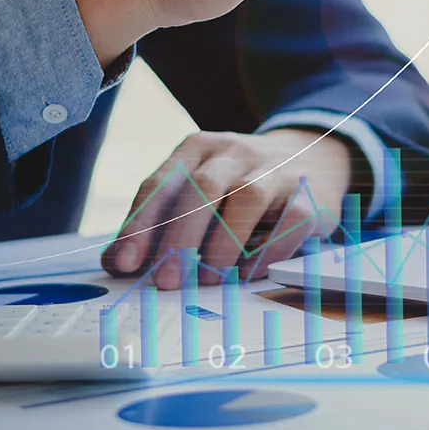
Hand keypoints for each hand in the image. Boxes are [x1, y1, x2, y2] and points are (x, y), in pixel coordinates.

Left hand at [100, 129, 352, 288]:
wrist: (312, 157)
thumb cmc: (239, 184)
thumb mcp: (197, 192)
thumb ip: (158, 222)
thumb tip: (116, 264)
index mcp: (198, 148)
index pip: (162, 183)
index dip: (140, 224)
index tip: (123, 263)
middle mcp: (235, 152)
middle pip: (202, 188)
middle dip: (180, 237)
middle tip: (166, 281)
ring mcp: (274, 170)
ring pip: (246, 198)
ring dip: (223, 243)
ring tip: (207, 279)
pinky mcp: (308, 194)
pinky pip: (289, 221)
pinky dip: (267, 250)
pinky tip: (247, 273)